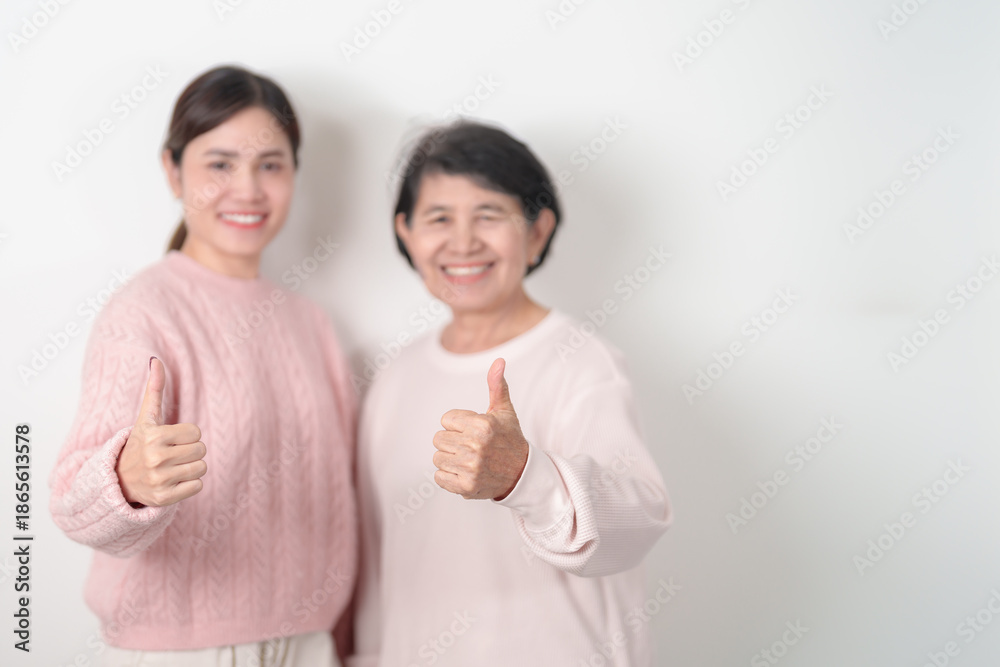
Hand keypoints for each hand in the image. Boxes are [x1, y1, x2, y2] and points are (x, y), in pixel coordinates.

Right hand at [115, 357, 207, 506]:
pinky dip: (189, 485)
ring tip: (172, 468)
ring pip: (201, 468)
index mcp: (153, 437)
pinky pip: (197, 486)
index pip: (196, 433)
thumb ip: (154, 389)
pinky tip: (172, 482)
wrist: (120, 480)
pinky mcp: (164, 499)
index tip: (170, 440)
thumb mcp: (146, 418)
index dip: (187, 435)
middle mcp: (155, 459)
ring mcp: (159, 481)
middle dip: (190, 451)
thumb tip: (156, 360)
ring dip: (191, 468)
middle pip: (201, 450)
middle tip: (171, 455)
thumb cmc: (141, 444)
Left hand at [433, 358, 527, 499]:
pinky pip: (439, 477)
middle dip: (452, 441)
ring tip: (469, 460)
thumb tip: (498, 361)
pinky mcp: (466, 486)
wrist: (522, 474)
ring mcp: (470, 467)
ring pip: (437, 458)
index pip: (445, 420)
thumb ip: (497, 385)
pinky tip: (465, 472)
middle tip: (471, 446)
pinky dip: (449, 476)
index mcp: (482, 425)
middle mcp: (476, 446)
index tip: (473, 431)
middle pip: (438, 439)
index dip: (458, 425)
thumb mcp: (504, 411)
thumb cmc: (509, 438)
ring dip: (450, 459)